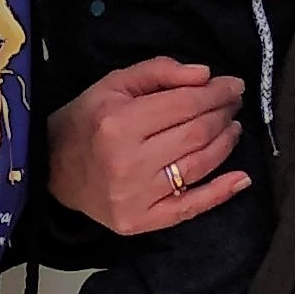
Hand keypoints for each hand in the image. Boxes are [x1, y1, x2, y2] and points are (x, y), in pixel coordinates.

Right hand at [46, 57, 252, 234]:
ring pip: (198, 166)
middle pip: (196, 134)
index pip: (185, 105)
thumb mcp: (113, 84)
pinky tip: (241, 179)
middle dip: (223, 115)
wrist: (52, 169)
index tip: (233, 85)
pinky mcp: (141, 222)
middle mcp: (128, 162)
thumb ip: (159, 71)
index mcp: (118, 123)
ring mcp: (136, 197)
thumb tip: (206, 75)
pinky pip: (190, 207)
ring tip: (233, 127)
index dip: (216, 93)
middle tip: (233, 104)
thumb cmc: (85, 121)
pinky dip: (221, 193)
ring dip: (225, 144)